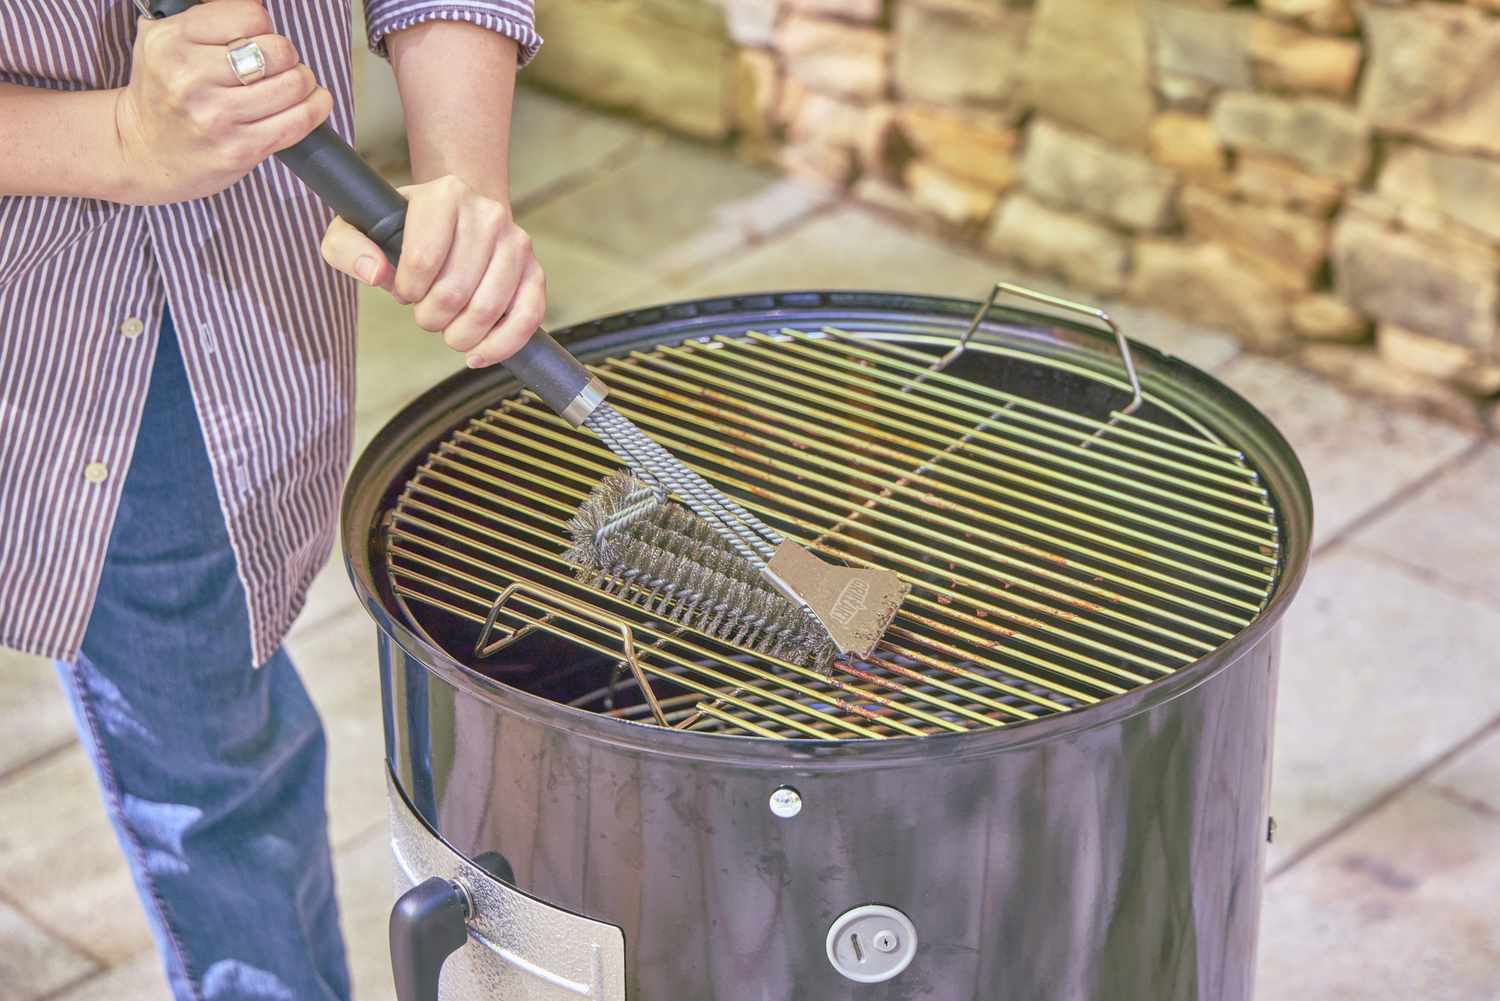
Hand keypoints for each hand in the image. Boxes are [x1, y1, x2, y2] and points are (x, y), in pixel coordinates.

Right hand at [112, 0, 331, 203]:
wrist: (144, 151)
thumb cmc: (163, 91)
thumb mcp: (164, 40)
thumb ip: (206, 16)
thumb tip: (256, 7)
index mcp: (171, 41)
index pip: (250, 15)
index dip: (262, 24)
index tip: (255, 37)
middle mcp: (191, 79)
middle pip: (278, 50)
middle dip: (286, 54)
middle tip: (276, 64)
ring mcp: (217, 118)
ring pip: (294, 84)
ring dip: (303, 81)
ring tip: (290, 83)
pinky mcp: (240, 150)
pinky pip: (299, 121)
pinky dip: (315, 107)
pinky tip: (310, 102)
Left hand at [320, 175, 545, 367]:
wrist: (455, 218)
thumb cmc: (404, 231)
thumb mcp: (358, 229)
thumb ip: (349, 249)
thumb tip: (374, 273)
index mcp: (444, 196)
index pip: (423, 260)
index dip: (407, 290)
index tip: (405, 290)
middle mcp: (487, 214)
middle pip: (455, 292)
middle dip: (431, 318)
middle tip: (425, 312)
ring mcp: (516, 243)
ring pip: (488, 310)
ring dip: (460, 334)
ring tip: (449, 327)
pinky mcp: (535, 272)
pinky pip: (527, 319)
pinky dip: (501, 345)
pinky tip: (478, 352)